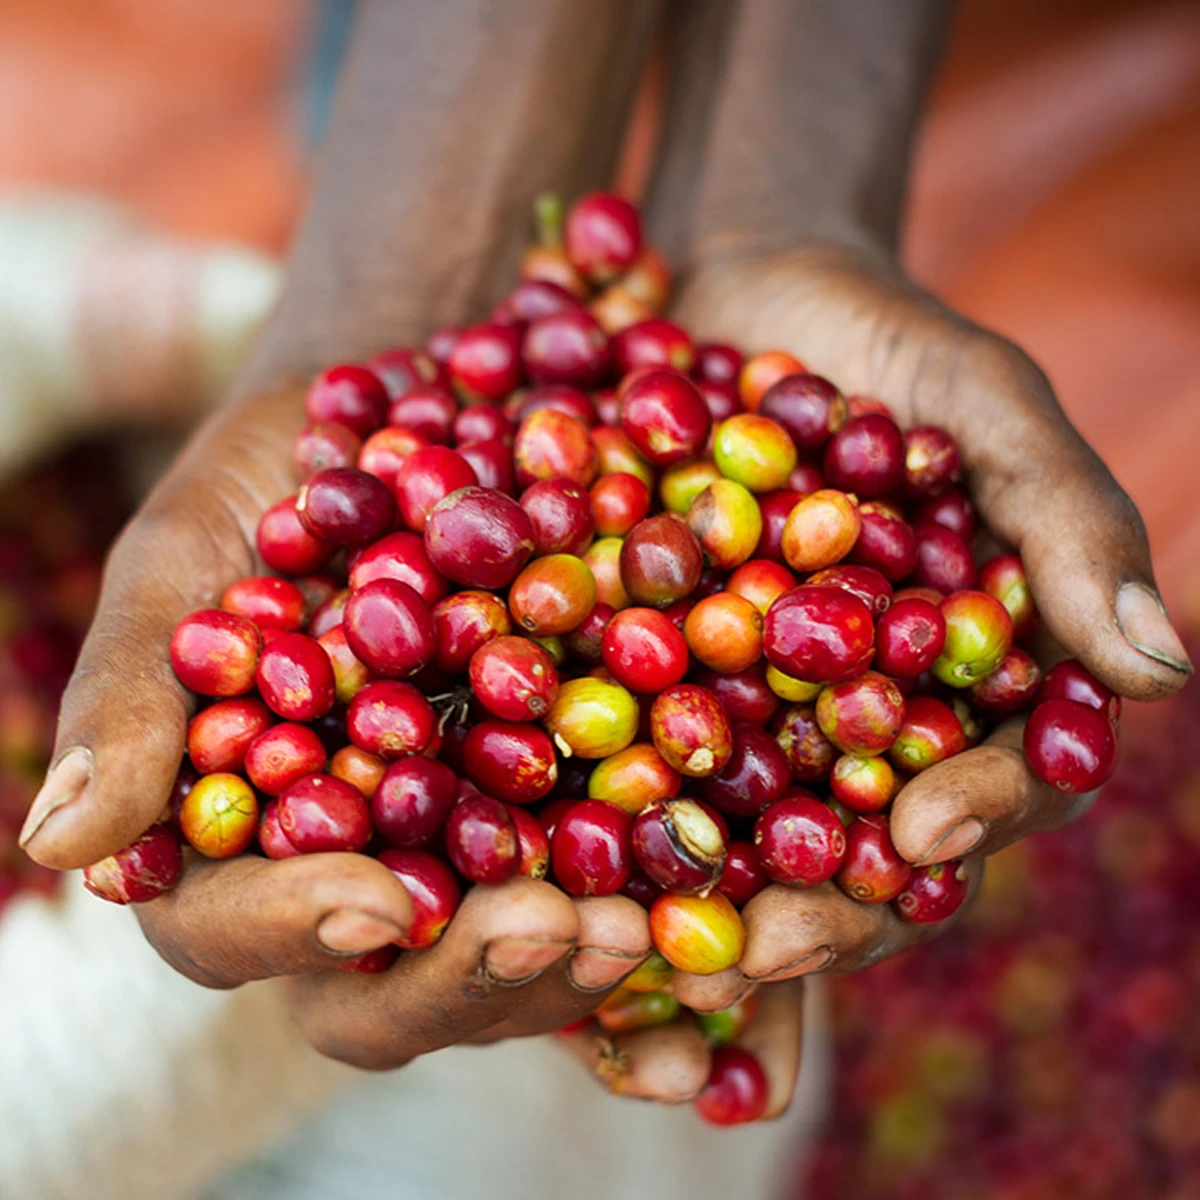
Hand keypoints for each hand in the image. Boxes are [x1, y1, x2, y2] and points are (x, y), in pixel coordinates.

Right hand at [18, 380, 649, 1067]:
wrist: (413, 402)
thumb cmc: (276, 478)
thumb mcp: (190, 558)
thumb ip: (134, 697)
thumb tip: (64, 845)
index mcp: (239, 831)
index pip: (233, 925)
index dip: (298, 928)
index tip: (379, 902)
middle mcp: (358, 860)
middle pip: (387, 981)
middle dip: (464, 973)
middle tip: (551, 929)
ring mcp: (469, 840)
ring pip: (506, 952)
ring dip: (576, 956)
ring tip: (645, 924)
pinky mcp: (567, 800)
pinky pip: (609, 870)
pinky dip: (656, 890)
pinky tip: (714, 882)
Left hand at [589, 239, 1190, 1110]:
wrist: (738, 291)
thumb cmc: (881, 341)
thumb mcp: (983, 400)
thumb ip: (1065, 520)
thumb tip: (1163, 667)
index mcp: (964, 674)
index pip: (995, 774)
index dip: (972, 813)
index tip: (924, 832)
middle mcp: (861, 717)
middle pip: (861, 844)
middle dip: (824, 906)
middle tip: (762, 945)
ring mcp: (751, 711)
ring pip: (744, 838)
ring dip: (705, 906)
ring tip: (654, 950)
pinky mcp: (650, 685)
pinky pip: (629, 769)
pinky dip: (605, 827)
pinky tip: (558, 874)